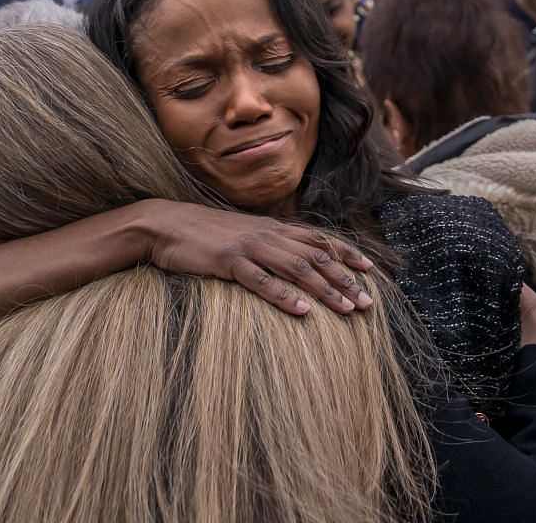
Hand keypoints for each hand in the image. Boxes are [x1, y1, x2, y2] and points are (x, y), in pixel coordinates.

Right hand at [136, 200, 374, 315]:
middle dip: (346, 279)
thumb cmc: (204, 235)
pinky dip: (284, 296)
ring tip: (347, 308)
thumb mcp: (243, 235)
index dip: (347, 254)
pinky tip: (301, 311)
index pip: (319, 239)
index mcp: (273, 228)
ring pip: (297, 268)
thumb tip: (290, 257)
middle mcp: (268, 234)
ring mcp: (249, 247)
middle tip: (367, 302)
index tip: (370, 269)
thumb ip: (268, 243)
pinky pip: (261, 280)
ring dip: (326, 290)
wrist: (165, 225)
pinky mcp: (229, 262)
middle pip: (316, 256)